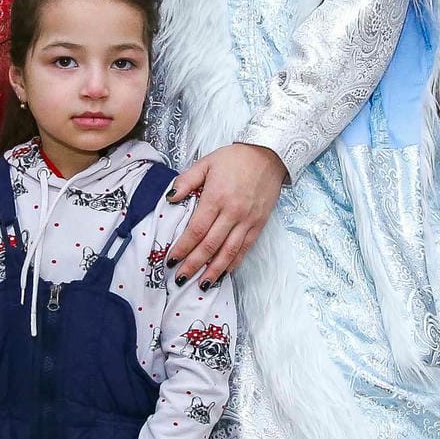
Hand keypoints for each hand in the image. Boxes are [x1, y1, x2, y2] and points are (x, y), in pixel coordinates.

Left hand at [166, 142, 285, 285]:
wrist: (269, 154)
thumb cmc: (235, 158)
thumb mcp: (206, 163)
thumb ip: (186, 181)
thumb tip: (170, 199)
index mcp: (216, 197)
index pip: (196, 230)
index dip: (183, 247)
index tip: (171, 260)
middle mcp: (232, 212)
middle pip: (210, 245)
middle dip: (194, 264)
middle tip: (179, 278)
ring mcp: (248, 220)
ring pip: (229, 252)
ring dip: (214, 270)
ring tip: (201, 285)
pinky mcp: (259, 224)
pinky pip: (245, 248)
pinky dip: (233, 263)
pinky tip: (224, 273)